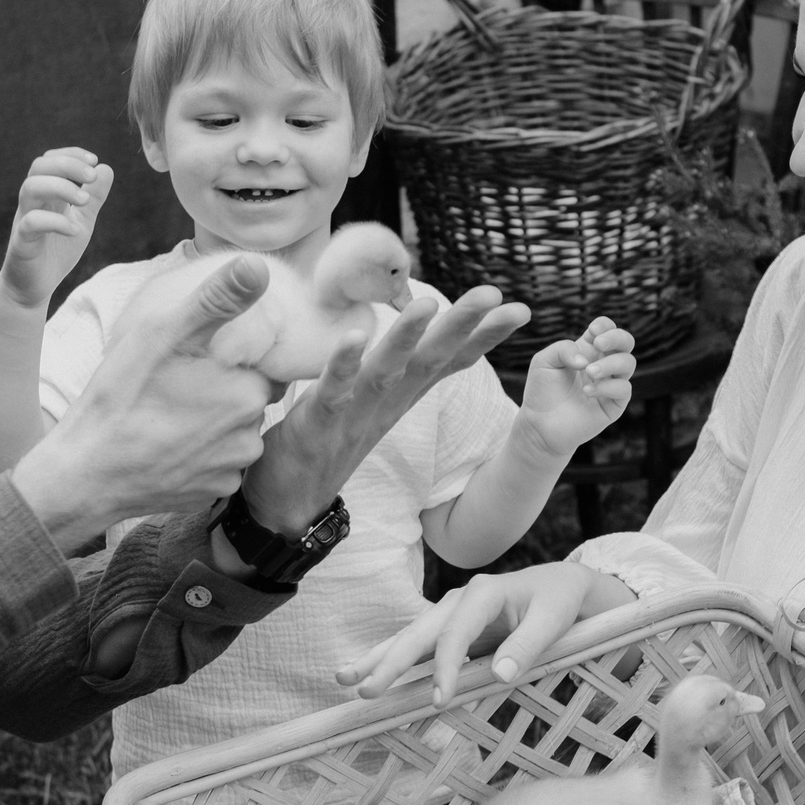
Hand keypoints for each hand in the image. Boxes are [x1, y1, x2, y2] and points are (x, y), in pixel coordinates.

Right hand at [0, 148, 111, 308]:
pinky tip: (74, 230)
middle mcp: (32, 202)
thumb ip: (93, 198)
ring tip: (84, 201)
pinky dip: (55, 221)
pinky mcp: (21, 242)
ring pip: (30, 188)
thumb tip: (106, 168)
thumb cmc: (56, 252)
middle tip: (91, 176)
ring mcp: (24, 220)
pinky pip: (31, 222)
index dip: (70, 154)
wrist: (34, 287)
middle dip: (67, 165)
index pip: (50, 160)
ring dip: (60, 187)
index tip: (93, 161)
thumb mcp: (82, 221)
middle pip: (39, 167)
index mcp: (46, 195)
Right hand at [9, 255, 272, 547]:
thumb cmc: (120, 399)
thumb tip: (258, 266)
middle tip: (175, 385)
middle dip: (222, 388)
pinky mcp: (213, 495)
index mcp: (248, 392)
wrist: (85, 476)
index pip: (262, 362)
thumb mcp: (163, 335)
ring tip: (168, 415)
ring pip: (234, 433)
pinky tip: (167, 445)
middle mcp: (251, 436)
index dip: (232, 356)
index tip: (197, 358)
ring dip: (212, 423)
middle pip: (249, 397)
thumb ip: (216, 300)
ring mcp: (232, 470)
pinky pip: (218, 466)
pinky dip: (199, 455)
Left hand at [239, 284, 529, 534]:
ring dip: (408, 338)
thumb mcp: (362, 405)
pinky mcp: (318, 426)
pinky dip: (343, 364)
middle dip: (462, 325)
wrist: (286, 511)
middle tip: (493, 293)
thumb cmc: (321, 447)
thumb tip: (403, 338)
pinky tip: (353, 336)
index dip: (481, 336)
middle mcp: (384, 405)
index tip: (518, 309)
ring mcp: (353, 416)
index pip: (446, 362)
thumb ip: (384, 372)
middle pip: (429, 361)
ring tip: (429, 304)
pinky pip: (333, 392)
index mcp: (397, 398)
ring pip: (387, 372)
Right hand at [336, 560, 632, 700]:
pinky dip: (389, 658)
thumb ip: (529, 644)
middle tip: (366, 691)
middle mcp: (458, 600)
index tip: (438, 701)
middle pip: (419, 633)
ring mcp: (449, 614)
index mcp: (483, 593)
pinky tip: (362, 671)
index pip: (455, 633)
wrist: (559, 587)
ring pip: (409, 637)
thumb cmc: (558, 602)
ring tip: (344, 678)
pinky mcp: (448, 630)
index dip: (445, 667)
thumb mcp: (555, 619)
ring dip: (378, 658)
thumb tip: (499, 675)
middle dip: (390, 662)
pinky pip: (416, 646)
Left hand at [517, 316, 635, 453]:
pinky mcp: (614, 404)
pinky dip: (607, 387)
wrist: (540, 424)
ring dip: (610, 363)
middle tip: (599, 344)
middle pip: (626, 342)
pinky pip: (623, 389)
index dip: (604, 326)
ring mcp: (610, 383)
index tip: (593, 331)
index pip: (607, 329)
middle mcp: (603, 364)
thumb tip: (586, 360)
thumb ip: (563, 349)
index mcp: (587, 350)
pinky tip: (587, 392)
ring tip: (589, 372)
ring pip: (628, 363)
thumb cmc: (542, 391)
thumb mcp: (544, 361)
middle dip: (617, 337)